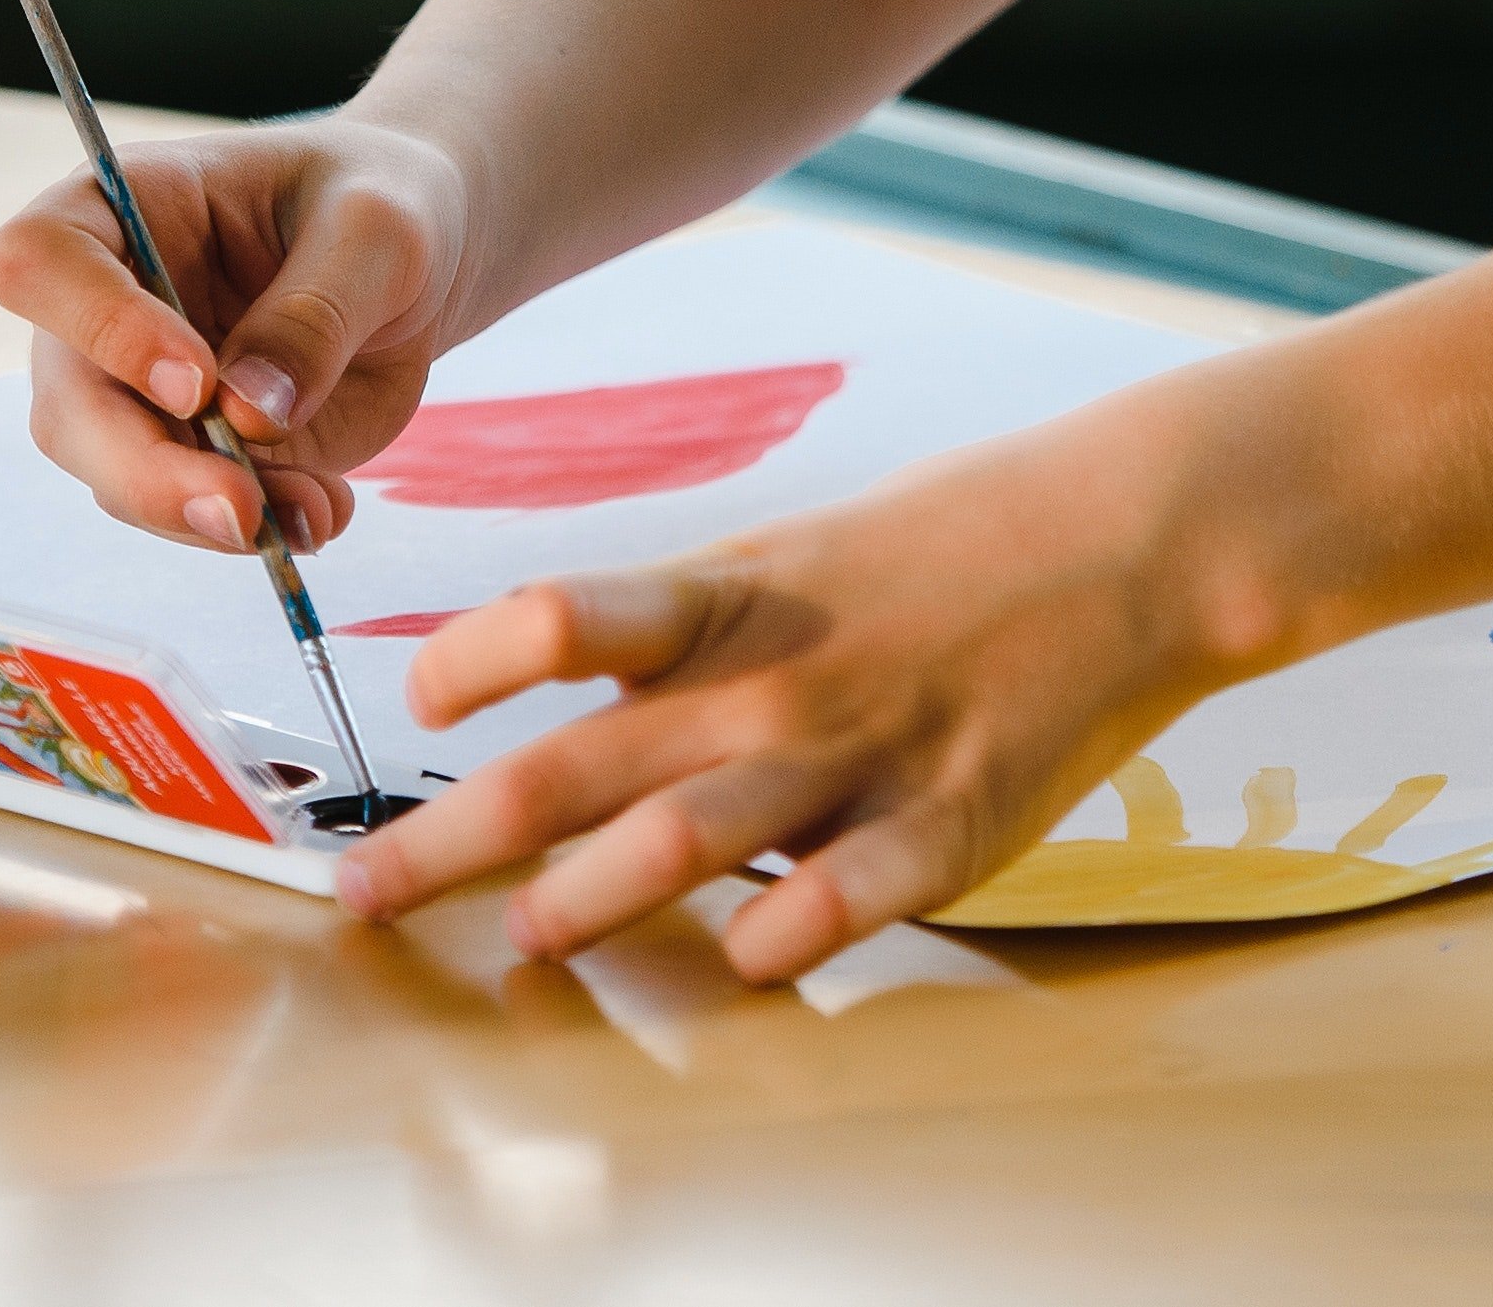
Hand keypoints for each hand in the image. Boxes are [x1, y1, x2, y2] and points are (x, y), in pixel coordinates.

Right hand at [0, 117, 485, 555]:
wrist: (427, 255)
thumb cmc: (386, 202)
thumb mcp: (377, 233)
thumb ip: (314, 315)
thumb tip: (247, 416)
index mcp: (122, 206)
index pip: (38, 261)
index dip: (97, 328)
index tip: (196, 381)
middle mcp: (103, 305)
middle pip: (67, 403)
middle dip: (147, 472)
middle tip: (242, 508)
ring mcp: (136, 389)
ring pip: (116, 476)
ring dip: (207, 513)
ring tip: (316, 507)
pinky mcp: (189, 451)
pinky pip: (188, 511)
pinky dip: (255, 527)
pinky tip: (322, 511)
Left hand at [324, 414, 1229, 983]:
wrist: (1131, 531)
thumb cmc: (953, 545)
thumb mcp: (798, 554)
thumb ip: (688, 629)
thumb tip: (557, 673)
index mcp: (731, 601)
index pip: (563, 618)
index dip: (470, 659)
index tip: (414, 706)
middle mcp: (773, 681)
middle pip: (581, 763)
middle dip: (451, 839)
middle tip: (361, 892)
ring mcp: (859, 753)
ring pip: (695, 831)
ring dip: (595, 893)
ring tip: (530, 935)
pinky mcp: (952, 820)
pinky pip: (857, 891)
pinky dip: (796, 931)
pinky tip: (751, 961)